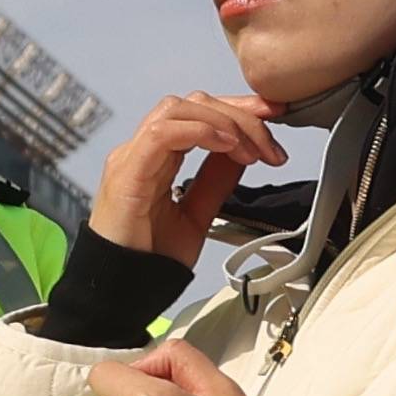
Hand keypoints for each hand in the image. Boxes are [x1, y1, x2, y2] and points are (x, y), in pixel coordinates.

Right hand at [94, 90, 277, 257]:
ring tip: (253, 150)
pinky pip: (162, 134)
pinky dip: (200, 132)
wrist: (120, 292)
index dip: (238, 108)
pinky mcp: (127, 173)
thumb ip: (216, 180)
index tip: (275, 115)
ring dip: (224, 122)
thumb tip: (243, 150)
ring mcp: (131, 158)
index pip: (198, 112)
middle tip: (272, 143)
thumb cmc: (150, 258)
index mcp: (158, 156)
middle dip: (240, 114)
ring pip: (178, 109)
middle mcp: (142, 150)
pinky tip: (227, 146)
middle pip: (192, 104)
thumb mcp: (198, 214)